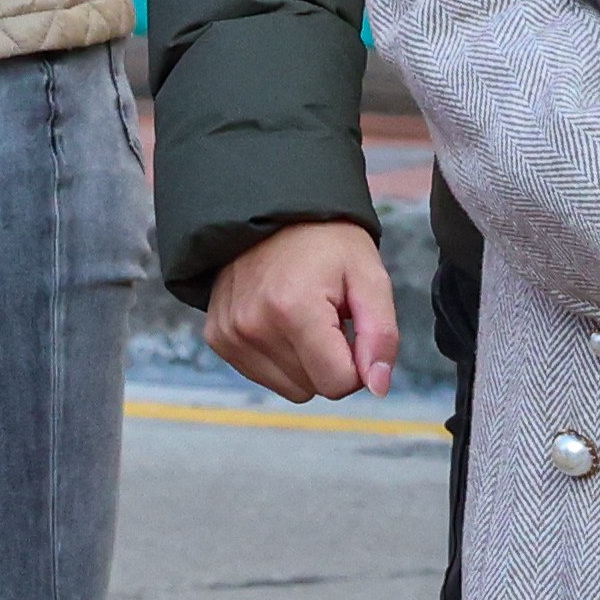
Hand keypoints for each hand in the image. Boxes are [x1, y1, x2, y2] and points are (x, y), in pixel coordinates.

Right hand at [205, 218, 400, 399]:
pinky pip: (264, 376)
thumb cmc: (325, 241)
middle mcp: (254, 326)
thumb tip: (377, 386)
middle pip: (315, 388)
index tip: (351, 326)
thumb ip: (381, 335)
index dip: (357, 362)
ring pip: (291, 388)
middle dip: (329, 359)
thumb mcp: (369, 276)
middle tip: (326, 313)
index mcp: (294, 309)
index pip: (339, 384)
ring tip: (302, 314)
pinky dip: (279, 356)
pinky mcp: (218, 338)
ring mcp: (230, 334)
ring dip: (304, 361)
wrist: (270, 210)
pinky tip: (279, 319)